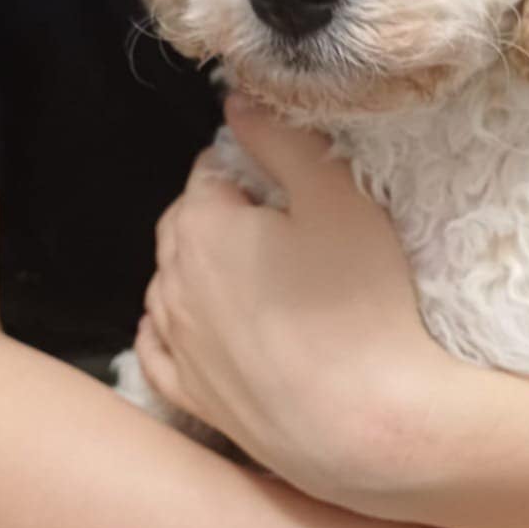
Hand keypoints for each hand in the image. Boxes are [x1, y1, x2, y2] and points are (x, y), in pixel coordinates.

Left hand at [137, 96, 444, 498]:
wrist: (366, 426)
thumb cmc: (361, 306)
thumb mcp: (337, 198)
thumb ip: (284, 139)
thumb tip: (238, 100)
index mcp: (202, 226)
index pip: (210, 171)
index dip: (251, 168)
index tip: (290, 185)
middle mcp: (172, 283)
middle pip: (185, 225)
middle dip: (221, 214)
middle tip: (282, 226)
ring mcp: (177, 344)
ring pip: (170, 285)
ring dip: (199, 270)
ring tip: (258, 278)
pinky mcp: (190, 395)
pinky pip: (162, 348)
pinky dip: (176, 329)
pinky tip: (204, 328)